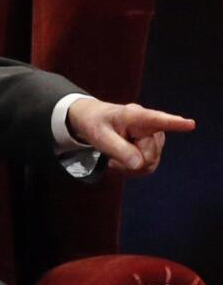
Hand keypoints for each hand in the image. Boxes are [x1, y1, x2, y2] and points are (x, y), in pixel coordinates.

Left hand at [66, 99, 194, 174]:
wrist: (94, 120)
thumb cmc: (95, 123)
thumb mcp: (99, 136)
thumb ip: (119, 149)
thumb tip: (140, 164)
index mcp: (135, 116)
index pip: (156, 120)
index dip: (174, 123)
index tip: (190, 124)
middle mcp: (151, 125)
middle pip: (148, 156)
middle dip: (129, 162)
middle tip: (110, 158)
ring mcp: (155, 137)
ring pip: (149, 164)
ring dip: (129, 167)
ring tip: (114, 157)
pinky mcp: (154, 147)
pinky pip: (147, 166)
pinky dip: (132, 168)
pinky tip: (121, 160)